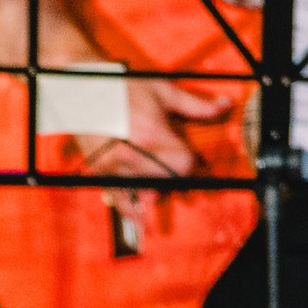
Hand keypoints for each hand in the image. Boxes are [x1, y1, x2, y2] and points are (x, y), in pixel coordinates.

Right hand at [73, 69, 240, 224]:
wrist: (81, 89)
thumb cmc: (125, 87)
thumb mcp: (163, 91)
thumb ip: (196, 105)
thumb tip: (226, 106)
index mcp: (151, 134)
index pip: (183, 164)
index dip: (193, 164)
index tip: (195, 160)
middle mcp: (131, 155)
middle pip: (166, 181)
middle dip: (176, 179)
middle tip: (179, 172)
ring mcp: (112, 166)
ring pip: (143, 193)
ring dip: (156, 194)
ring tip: (163, 193)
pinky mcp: (98, 172)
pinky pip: (116, 199)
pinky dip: (130, 210)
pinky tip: (141, 220)